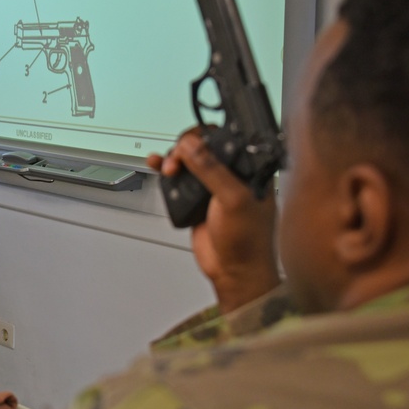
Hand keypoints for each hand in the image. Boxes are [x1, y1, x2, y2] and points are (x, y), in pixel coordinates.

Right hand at [148, 128, 279, 312]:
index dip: (207, 136)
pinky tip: (157, 164)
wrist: (233, 272)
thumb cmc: (249, 241)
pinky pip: (179, 179)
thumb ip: (212, 169)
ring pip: (188, 160)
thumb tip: (193, 145)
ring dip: (174, 158)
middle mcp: (232, 174)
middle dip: (186, 148)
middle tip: (178, 160)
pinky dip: (166, 169)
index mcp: (250, 169)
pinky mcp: (196, 199)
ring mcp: (212, 187)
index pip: (227, 138)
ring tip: (169, 167)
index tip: (191, 142)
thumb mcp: (233, 199)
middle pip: (203, 146)